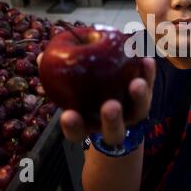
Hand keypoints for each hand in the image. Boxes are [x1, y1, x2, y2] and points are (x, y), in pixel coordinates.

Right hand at [36, 53, 155, 143]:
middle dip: (112, 120)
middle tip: (110, 106)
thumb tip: (41, 58)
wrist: (112, 95)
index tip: (68, 115)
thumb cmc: (86, 91)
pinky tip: (147, 60)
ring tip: (137, 83)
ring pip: (138, 111)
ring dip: (139, 97)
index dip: (73, 127)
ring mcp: (132, 113)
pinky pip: (150, 86)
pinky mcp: (146, 97)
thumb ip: (58, 74)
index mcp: (89, 125)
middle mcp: (112, 124)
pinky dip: (149, 74)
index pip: (78, 133)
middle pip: (114, 131)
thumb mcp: (69, 85)